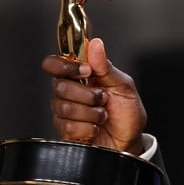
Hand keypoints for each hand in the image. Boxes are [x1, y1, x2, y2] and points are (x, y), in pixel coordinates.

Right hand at [41, 37, 146, 153]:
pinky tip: (95, 127)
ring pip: (64, 107)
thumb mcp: (123, 86)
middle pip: (59, 86)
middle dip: (88, 95)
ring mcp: (64, 111)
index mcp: (80, 75)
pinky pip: (68, 126)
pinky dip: (89, 128)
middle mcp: (68, 91)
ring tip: (103, 115)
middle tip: (103, 99)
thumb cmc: (127, 112)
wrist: (129, 140)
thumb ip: (106, 67)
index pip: (54, 63)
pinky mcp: (65, 130)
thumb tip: (95, 43)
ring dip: (91, 113)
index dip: (66, 66)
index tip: (86, 71)